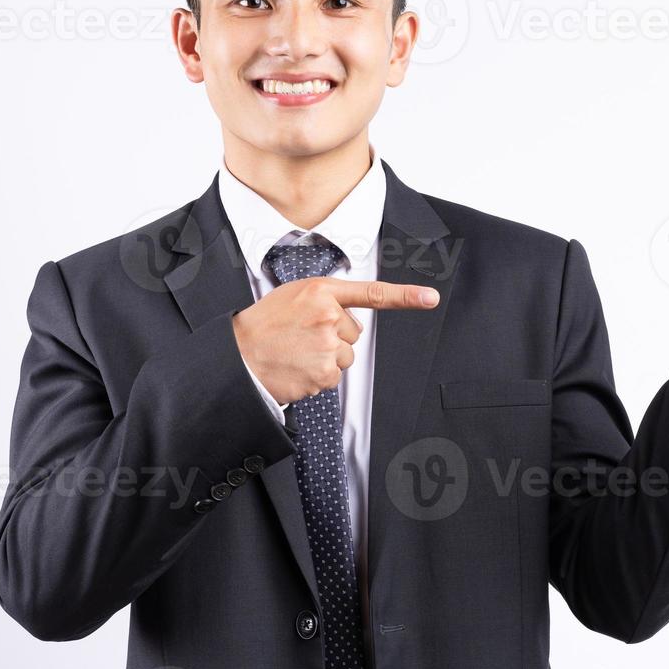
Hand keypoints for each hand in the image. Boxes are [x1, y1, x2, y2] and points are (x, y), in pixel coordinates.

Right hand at [233, 277, 439, 404]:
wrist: (237, 354)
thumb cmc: (264, 324)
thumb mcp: (293, 296)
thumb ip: (326, 300)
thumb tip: (350, 321)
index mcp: (321, 292)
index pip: (372, 293)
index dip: (406, 296)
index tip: (431, 298)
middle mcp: (328, 316)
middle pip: (353, 333)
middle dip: (334, 336)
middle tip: (302, 336)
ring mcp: (327, 346)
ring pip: (345, 356)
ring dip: (326, 357)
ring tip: (296, 352)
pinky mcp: (324, 374)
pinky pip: (334, 376)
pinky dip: (317, 375)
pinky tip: (296, 367)